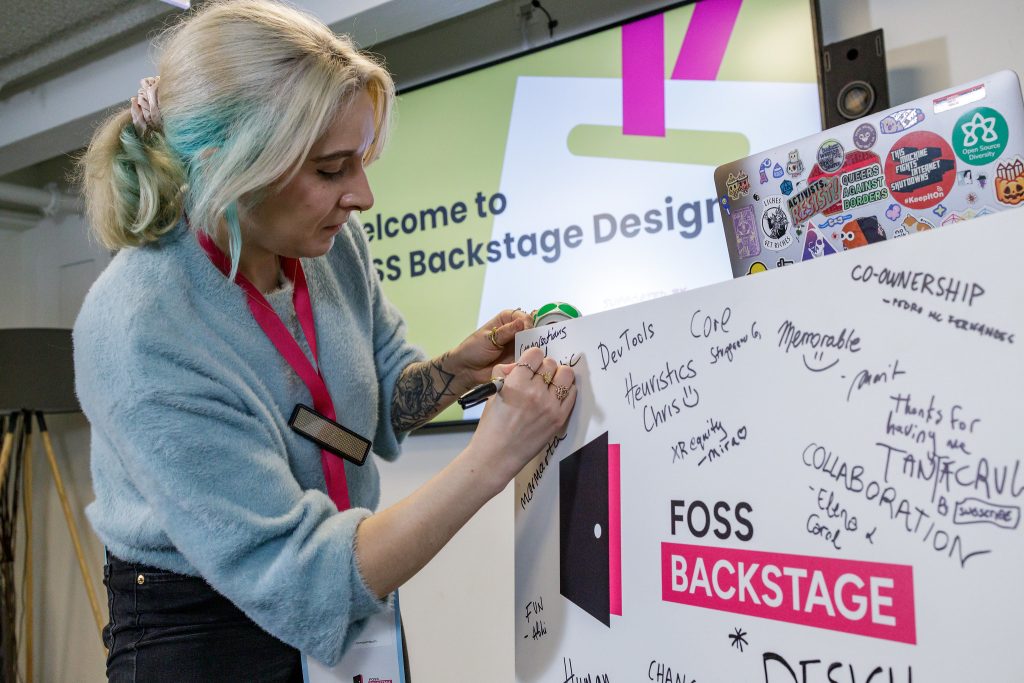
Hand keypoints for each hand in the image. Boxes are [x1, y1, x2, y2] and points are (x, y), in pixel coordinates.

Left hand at [449, 308, 533, 391]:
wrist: (467, 369)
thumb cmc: (472, 349)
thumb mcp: (487, 338)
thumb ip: (505, 332)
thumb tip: (522, 322)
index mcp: (506, 320)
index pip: (523, 316)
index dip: (527, 322)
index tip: (527, 329)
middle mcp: (515, 332)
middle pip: (532, 330)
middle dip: (536, 336)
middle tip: (537, 343)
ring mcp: (518, 347)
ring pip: (534, 345)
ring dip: (536, 349)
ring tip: (536, 354)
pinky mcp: (519, 360)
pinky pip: (530, 359)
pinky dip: (532, 361)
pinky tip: (534, 363)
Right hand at [465, 347, 576, 493]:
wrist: (497, 455)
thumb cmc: (492, 425)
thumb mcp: (493, 393)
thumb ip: (505, 373)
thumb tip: (519, 363)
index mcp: (516, 383)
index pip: (535, 354)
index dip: (532, 357)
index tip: (531, 364)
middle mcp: (535, 392)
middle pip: (551, 363)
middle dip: (544, 367)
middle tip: (539, 377)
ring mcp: (549, 406)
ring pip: (566, 374)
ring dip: (559, 375)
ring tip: (551, 384)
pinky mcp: (559, 418)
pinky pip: (572, 394)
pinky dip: (566, 390)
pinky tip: (557, 395)